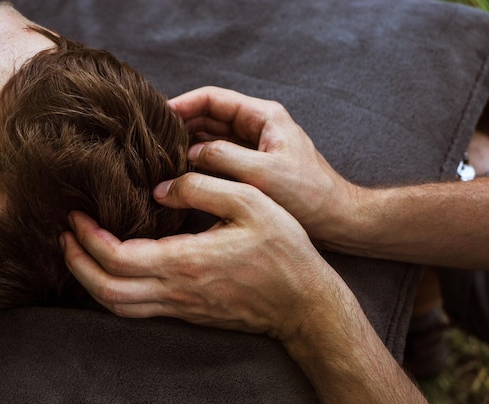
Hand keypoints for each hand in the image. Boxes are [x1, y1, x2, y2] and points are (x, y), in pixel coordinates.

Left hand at [60, 172, 337, 340]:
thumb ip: (201, 187)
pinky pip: (137, 309)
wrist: (303, 303)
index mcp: (185, 261)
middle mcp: (175, 291)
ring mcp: (180, 307)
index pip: (116, 257)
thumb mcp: (250, 202)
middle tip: (65, 235)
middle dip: (76, 263)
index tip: (76, 214)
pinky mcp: (188, 312)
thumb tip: (160, 187)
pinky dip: (114, 290)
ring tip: (81, 251)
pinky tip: (117, 268)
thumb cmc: (283, 251)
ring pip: (117, 305)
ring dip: (91, 280)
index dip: (87, 237)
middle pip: (105, 290)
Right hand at [169, 86, 363, 242]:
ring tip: (160, 158)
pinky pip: (218, 160)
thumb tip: (188, 154)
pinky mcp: (252, 169)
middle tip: (151, 142)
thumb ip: (223, 158)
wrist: (337, 219)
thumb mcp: (263, 174)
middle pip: (208, 118)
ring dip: (187, 146)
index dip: (182, 104)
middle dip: (181, 126)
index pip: (212, 99)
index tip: (155, 116)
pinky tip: (181, 175)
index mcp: (263, 116)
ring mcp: (254, 149)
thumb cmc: (308, 195)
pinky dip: (199, 164)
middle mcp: (256, 128)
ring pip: (211, 139)